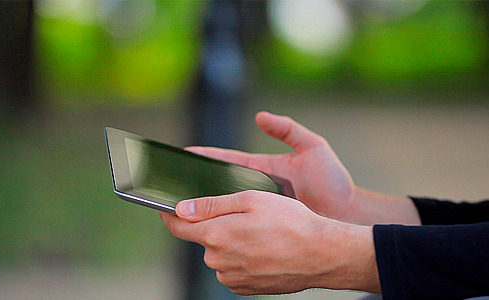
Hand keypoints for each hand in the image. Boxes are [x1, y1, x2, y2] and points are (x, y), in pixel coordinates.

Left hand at [159, 191, 379, 294]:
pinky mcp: (245, 288)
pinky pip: (233, 269)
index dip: (170, 214)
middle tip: (243, 215)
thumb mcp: (251, 200)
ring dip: (230, 243)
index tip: (167, 208)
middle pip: (203, 239)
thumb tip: (181, 208)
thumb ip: (211, 204)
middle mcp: (218, 261)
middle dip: (214, 226)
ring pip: (219, 254)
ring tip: (260, 234)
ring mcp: (232, 277)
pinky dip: (242, 258)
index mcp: (216, 235)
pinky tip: (263, 249)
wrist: (321, 254)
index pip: (177, 226)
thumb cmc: (290, 222)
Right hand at [186, 111, 355, 220]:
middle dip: (197, 182)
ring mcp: (261, 210)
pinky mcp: (265, 228)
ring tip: (180, 206)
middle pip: (221, 184)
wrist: (348, 214)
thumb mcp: (313, 147)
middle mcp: (258, 189)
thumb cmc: (334, 181)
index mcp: (263, 168)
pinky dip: (223, 226)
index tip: (184, 152)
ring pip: (226, 207)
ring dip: (205, 206)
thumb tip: (260, 117)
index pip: (228, 159)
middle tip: (171, 181)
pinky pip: (240, 227)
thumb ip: (289, 129)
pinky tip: (207, 229)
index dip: (206, 155)